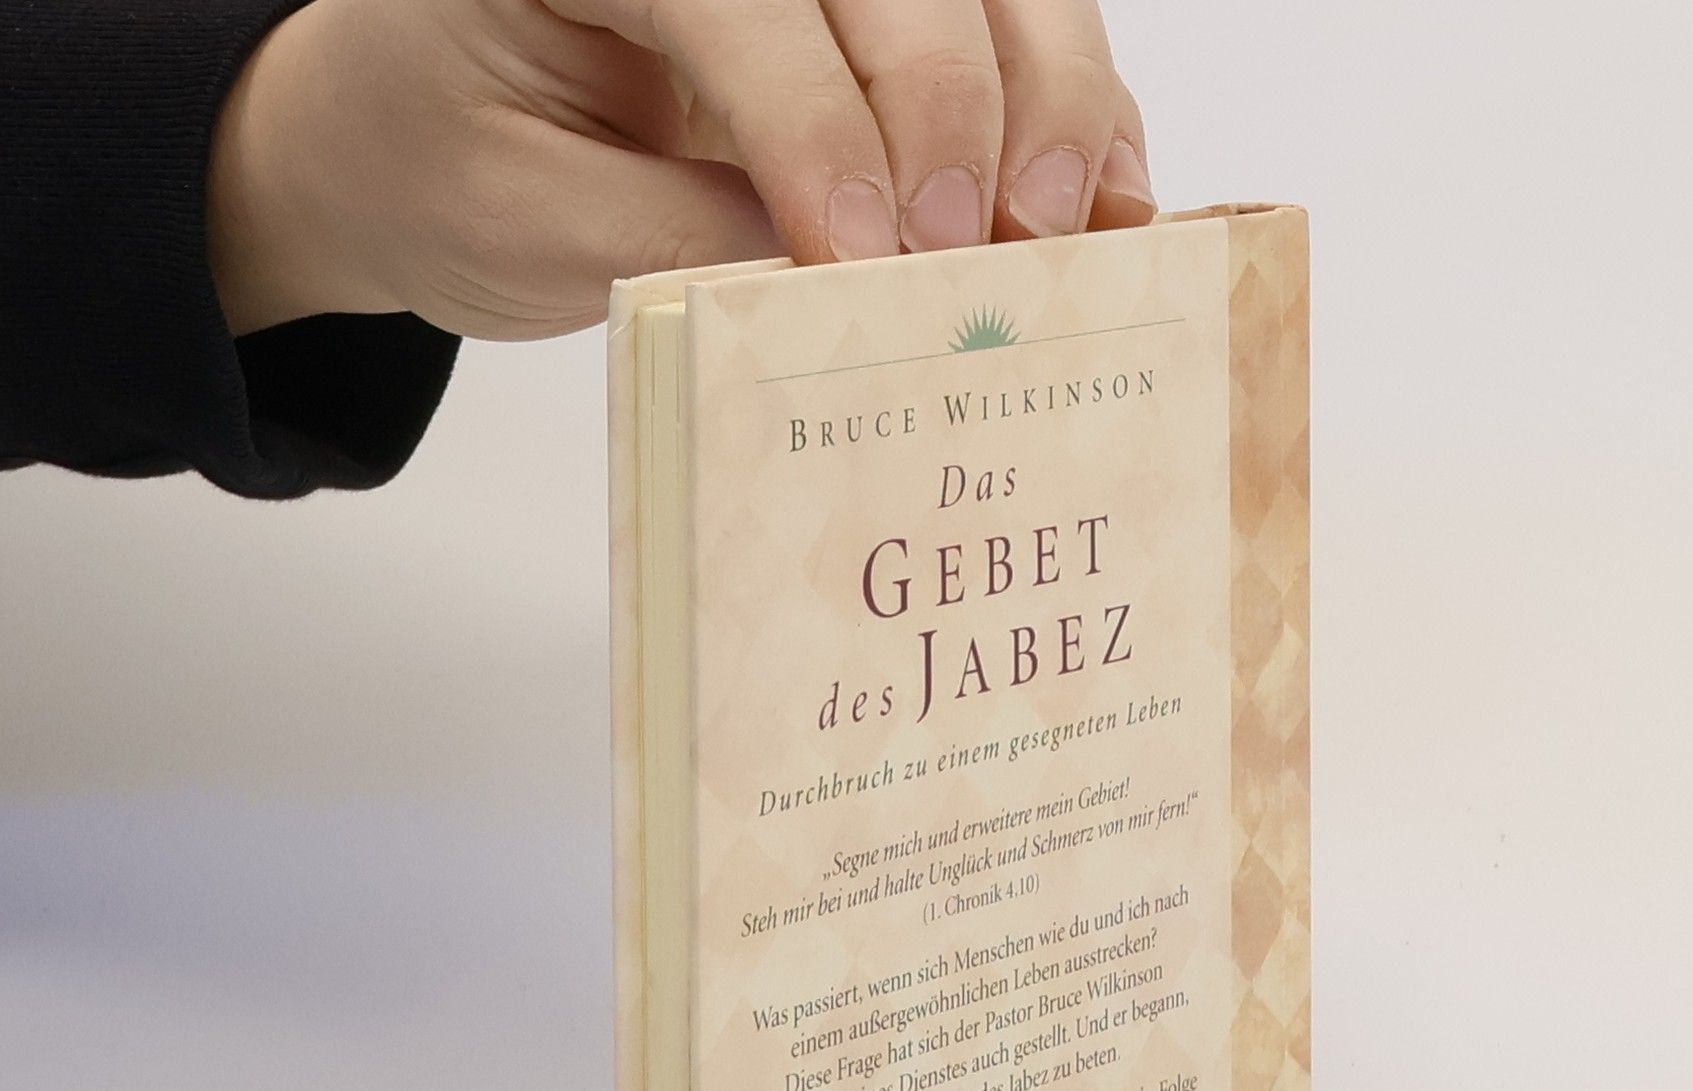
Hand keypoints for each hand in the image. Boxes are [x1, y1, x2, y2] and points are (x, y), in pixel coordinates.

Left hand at [208, 0, 1157, 339]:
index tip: (867, 260)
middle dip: (957, 107)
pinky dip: (1070, 110)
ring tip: (1062, 232)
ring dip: (1050, 96)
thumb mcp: (531, 225)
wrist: (411, 132)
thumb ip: (680, 240)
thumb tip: (847, 279)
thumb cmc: (442, 166)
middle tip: (983, 253)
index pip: (743, 3)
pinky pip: (1005, 27)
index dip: (821, 129)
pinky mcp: (867, 19)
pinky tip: (1099, 200)